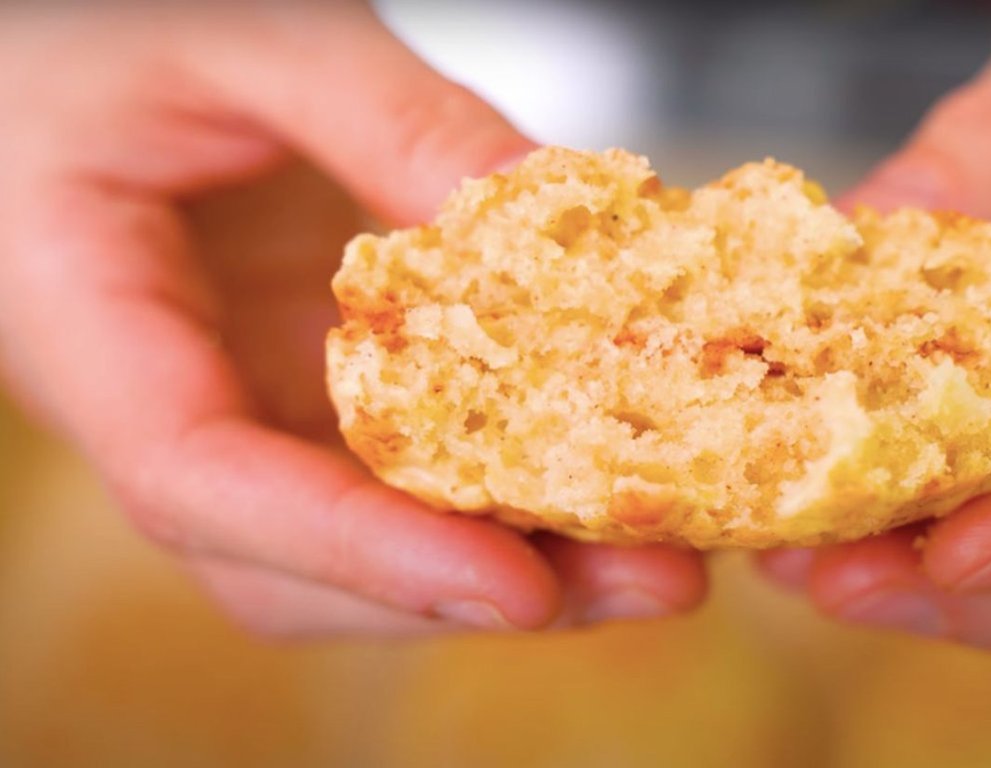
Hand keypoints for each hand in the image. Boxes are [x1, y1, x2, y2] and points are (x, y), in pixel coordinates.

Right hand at [0, 1, 704, 637]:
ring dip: (511, 568)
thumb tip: (552, 212)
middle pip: (295, 566)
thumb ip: (392, 120)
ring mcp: (240, 410)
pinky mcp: (305, 395)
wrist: (77, 47)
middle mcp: (164, 404)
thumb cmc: (117, 29)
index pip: (197, 481)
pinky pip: (399, 480)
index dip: (354, 549)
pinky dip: (504, 499)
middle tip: (652, 580)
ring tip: (661, 559)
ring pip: (356, 549)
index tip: (514, 586)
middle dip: (472, 592)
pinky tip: (608, 483)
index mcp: (85, 323)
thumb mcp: (251, 38)